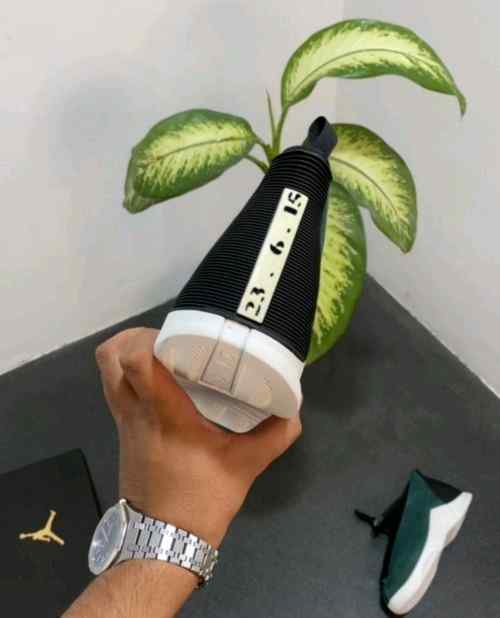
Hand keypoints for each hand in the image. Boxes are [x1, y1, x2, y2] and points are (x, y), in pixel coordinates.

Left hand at [95, 327, 301, 547]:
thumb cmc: (200, 502)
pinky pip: (116, 390)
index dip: (146, 337)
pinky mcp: (123, 432)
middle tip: (169, 339)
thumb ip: (274, 435)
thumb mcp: (246, 466)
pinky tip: (165, 385)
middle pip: (108, 357)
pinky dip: (131, 377)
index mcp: (163, 413)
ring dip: (128, 355)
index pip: (134, 362)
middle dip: (133, 337)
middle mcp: (135, 411)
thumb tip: (293, 410)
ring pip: (107, 373)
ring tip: (166, 355)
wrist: (163, 544)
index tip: (178, 334)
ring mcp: (123, 422)